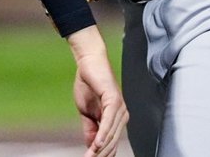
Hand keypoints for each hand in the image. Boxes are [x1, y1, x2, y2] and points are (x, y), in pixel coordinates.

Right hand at [67, 27, 126, 156]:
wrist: (89, 62)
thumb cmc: (89, 83)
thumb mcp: (87, 112)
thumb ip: (90, 129)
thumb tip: (91, 146)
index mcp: (117, 118)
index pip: (111, 143)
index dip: (101, 155)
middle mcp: (122, 114)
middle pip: (112, 142)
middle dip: (99, 155)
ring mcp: (120, 107)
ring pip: (110, 134)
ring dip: (99, 149)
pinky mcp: (114, 100)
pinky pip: (108, 122)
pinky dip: (102, 134)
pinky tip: (96, 144)